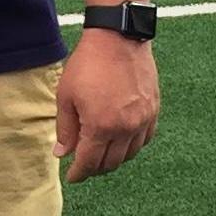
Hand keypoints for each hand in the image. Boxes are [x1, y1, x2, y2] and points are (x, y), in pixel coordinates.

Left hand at [55, 28, 158, 184]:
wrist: (118, 38)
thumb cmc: (88, 64)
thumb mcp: (66, 95)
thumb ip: (65, 128)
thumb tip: (62, 153)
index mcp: (101, 127)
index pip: (89, 163)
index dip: (79, 173)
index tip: (73, 177)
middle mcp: (125, 128)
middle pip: (111, 162)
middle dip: (95, 168)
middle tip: (84, 165)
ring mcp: (143, 120)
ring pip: (129, 154)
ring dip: (114, 159)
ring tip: (101, 154)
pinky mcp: (153, 110)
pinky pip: (145, 139)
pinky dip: (133, 146)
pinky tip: (122, 141)